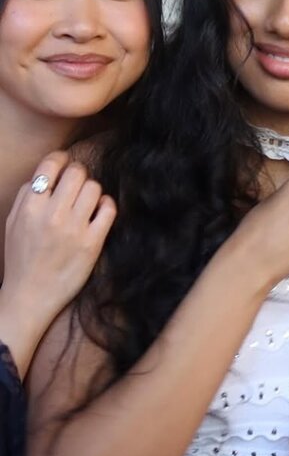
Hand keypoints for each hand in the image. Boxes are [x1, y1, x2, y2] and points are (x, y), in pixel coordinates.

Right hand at [0, 151, 115, 374]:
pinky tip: (99, 212)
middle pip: (77, 172)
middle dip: (78, 174)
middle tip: (77, 185)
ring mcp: (74, 229)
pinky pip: (109, 209)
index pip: (51, 165)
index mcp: (30, 208)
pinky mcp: (92, 243)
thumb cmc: (21, 259)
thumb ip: (26, 197)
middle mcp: (52, 215)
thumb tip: (46, 174)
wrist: (30, 296)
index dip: (61, 159)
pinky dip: (106, 205)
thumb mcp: (13, 223)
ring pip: (94, 187)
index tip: (65, 163)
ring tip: (86, 202)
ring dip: (92, 191)